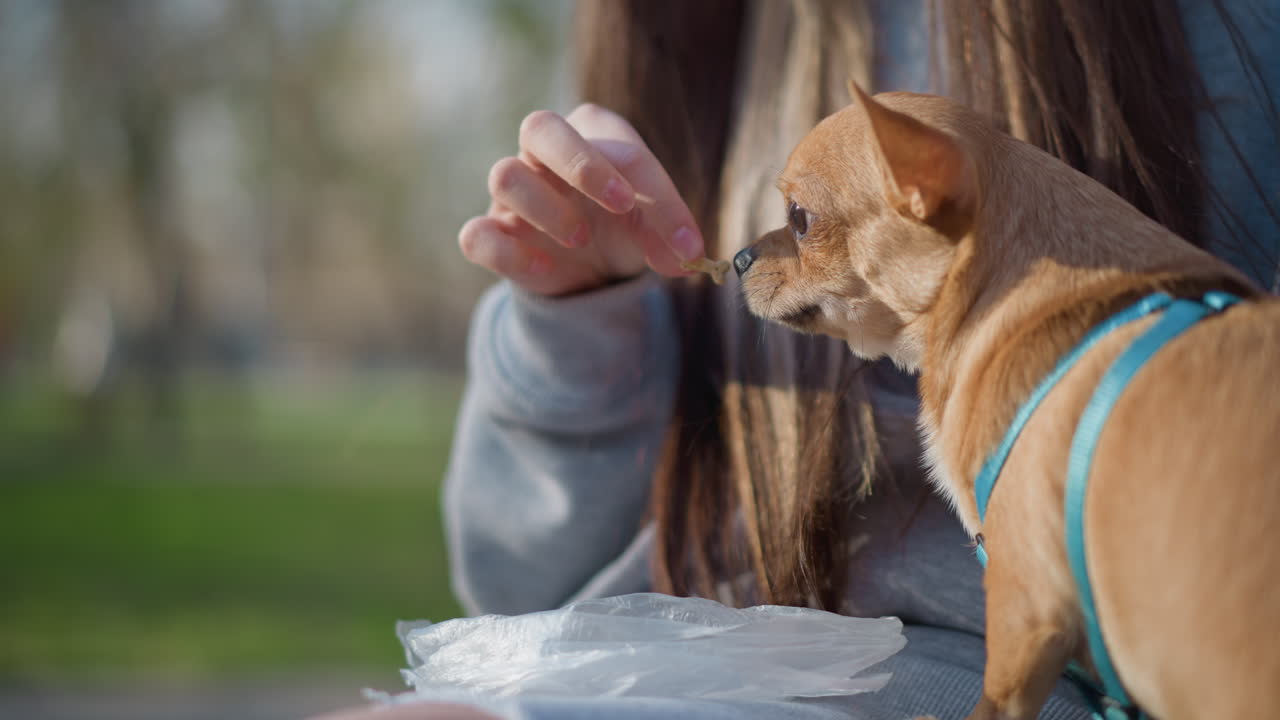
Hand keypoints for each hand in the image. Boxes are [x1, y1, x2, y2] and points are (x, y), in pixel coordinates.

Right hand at [458, 104, 704, 296]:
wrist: (586, 272)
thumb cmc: (621, 230)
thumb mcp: (652, 231)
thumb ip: (671, 238)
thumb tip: (688, 259)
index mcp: (592, 135)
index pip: (621, 149)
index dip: (659, 197)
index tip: (685, 243)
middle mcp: (544, 154)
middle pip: (538, 127)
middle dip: (581, 163)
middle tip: (619, 202)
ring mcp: (513, 194)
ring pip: (504, 176)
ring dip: (547, 210)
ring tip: (581, 240)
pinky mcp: (493, 233)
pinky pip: (477, 234)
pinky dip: (509, 252)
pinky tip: (544, 268)